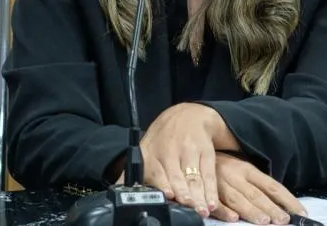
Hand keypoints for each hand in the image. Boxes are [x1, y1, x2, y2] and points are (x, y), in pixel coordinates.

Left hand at [140, 103, 222, 217]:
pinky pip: (208, 174)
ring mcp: (189, 151)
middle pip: (177, 176)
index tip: (169, 194)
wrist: (187, 115)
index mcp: (152, 153)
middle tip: (188, 205)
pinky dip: (211, 190)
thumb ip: (130, 173)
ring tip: (202, 210)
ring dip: (199, 195)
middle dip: (183, 192)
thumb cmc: (163, 139)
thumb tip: (115, 191)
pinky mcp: (206, 152)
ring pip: (194, 177)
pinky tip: (212, 202)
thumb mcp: (145, 151)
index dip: (163, 182)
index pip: (157, 170)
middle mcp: (171, 151)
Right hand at [208, 153, 303, 224]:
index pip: (272, 185)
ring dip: (251, 211)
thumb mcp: (242, 168)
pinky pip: (216, 203)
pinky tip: (233, 218)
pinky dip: (224, 211)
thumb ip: (258, 183)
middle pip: (256, 194)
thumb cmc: (224, 165)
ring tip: (264, 221)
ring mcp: (221, 184)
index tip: (300, 211)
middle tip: (283, 220)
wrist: (195, 154)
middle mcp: (236, 176)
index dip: (287, 199)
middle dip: (270, 208)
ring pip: (238, 199)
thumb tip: (281, 201)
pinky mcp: (207, 191)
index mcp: (248, 169)